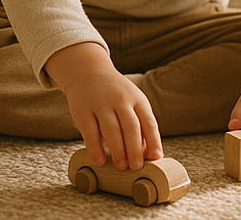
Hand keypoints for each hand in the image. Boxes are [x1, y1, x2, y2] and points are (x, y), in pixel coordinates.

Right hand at [46, 42, 162, 170]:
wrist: (88, 73)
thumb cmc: (116, 95)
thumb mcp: (132, 101)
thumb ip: (141, 124)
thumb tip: (149, 155)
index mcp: (136, 98)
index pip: (148, 121)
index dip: (154, 140)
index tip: (156, 158)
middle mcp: (120, 99)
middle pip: (130, 126)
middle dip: (135, 149)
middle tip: (136, 167)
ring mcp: (101, 104)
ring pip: (111, 130)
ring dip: (118, 150)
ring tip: (122, 166)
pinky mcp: (83, 112)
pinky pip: (90, 133)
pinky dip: (96, 149)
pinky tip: (101, 161)